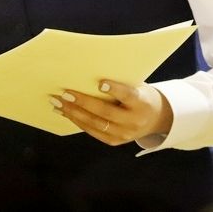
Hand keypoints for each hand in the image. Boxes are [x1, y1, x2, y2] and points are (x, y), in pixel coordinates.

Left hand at [50, 81, 172, 145]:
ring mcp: (124, 134)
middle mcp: (134, 121)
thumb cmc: (139, 94)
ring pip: (96, 124)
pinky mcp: (115, 141)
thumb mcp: (136, 84)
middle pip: (106, 113)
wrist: (155, 117)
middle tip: (65, 93)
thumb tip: (89, 71)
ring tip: (57, 102)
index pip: (129, 96)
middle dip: (83, 102)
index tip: (101, 83)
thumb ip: (119, 81)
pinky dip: (77, 121)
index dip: (115, 90)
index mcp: (142, 103)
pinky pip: (93, 131)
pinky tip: (65, 112)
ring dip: (74, 113)